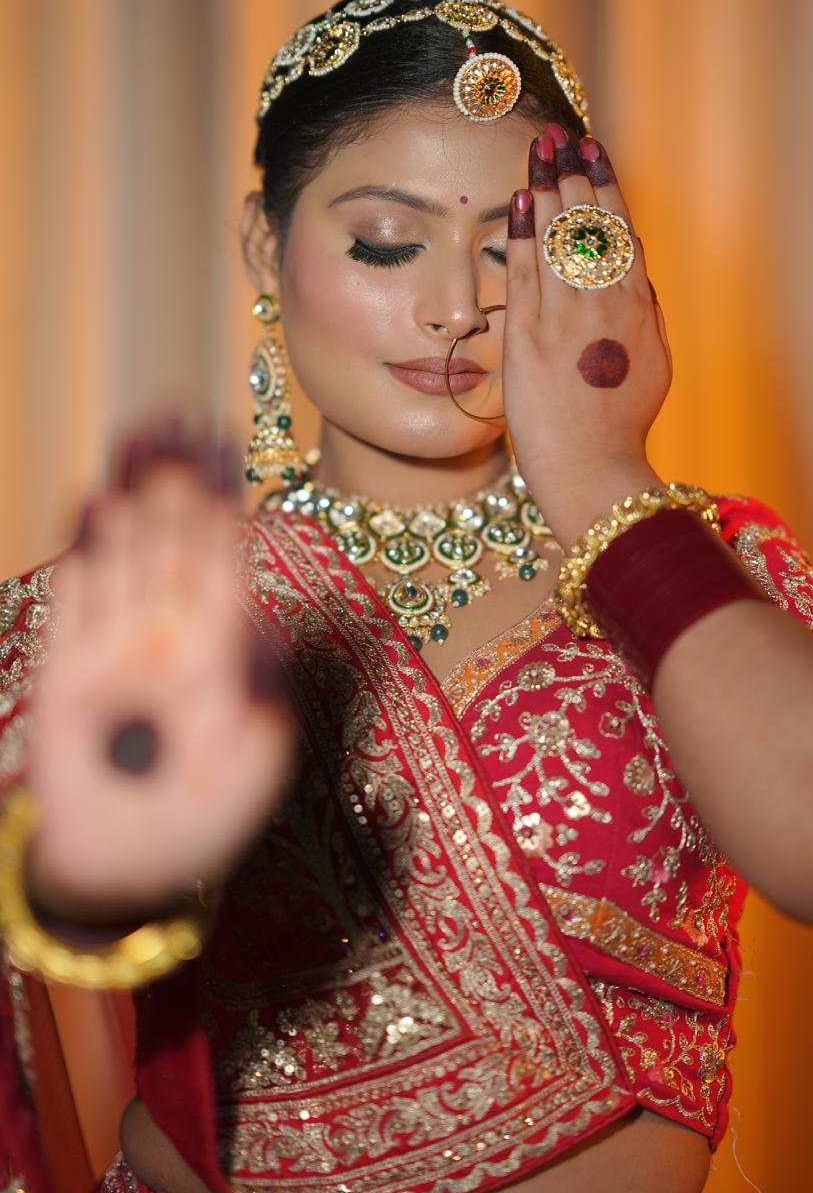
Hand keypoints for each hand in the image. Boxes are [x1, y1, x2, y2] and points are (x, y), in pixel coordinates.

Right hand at [27, 430, 295, 924]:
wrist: (125, 870)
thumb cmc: (203, 820)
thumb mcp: (251, 760)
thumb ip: (259, 694)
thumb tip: (273, 631)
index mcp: (219, 650)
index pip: (223, 562)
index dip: (224, 505)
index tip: (226, 449)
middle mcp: (169, 635)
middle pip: (174, 541)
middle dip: (178, 480)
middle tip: (178, 415)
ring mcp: (118, 645)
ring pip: (126, 554)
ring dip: (132, 496)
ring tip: (137, 436)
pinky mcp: (68, 666)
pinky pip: (76, 598)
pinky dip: (83, 549)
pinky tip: (93, 499)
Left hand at [502, 125, 671, 547]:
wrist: (593, 469)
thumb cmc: (620, 426)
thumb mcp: (653, 365)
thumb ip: (646, 317)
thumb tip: (637, 281)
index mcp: (637, 307)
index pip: (620, 231)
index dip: (605, 186)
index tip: (594, 152)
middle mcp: (604, 303)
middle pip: (588, 223)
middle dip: (573, 173)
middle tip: (560, 135)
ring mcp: (565, 317)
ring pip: (557, 237)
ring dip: (546, 186)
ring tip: (538, 149)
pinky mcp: (529, 336)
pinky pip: (525, 270)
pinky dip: (523, 230)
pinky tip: (518, 198)